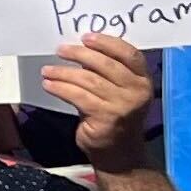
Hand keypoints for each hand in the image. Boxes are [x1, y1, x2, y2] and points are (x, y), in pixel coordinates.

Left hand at [40, 35, 161, 172]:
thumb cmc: (114, 116)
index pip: (130, 54)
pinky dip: (60, 88)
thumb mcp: (119, 91)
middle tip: (61, 50)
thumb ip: (107, 72)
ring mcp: (122, 105)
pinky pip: (78, 96)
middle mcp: (137, 91)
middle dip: (80, 54)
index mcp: (144, 80)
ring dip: (63, 73)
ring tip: (47, 70)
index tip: (86, 37)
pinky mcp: (105, 118)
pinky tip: (48, 85)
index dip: (108, 43)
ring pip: (88, 79)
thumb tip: (79, 49)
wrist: (119, 153)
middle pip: (106, 64)